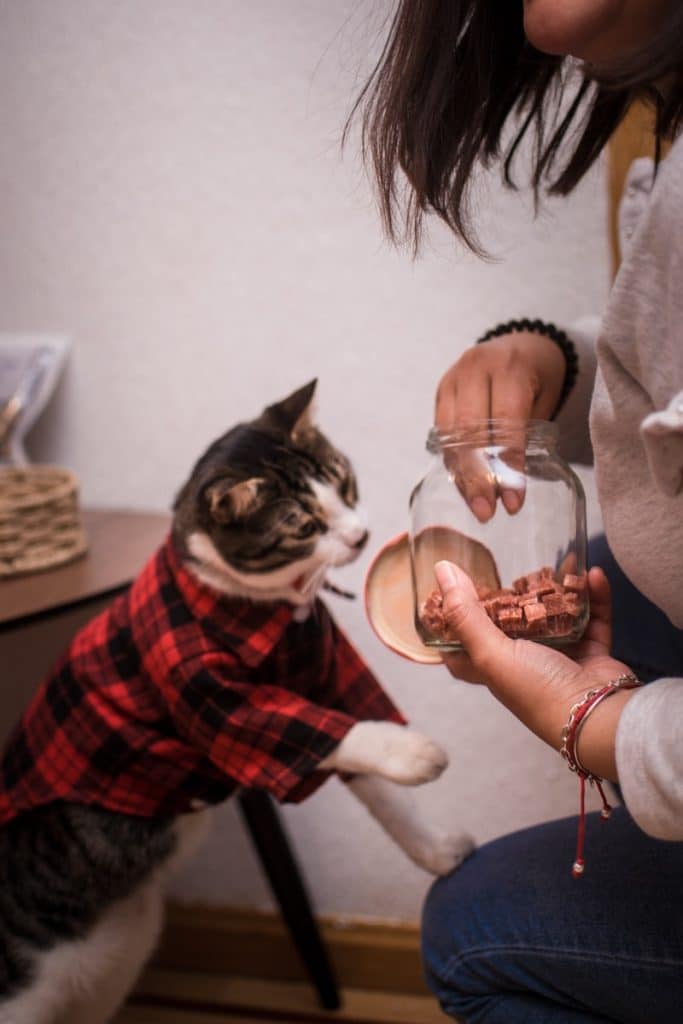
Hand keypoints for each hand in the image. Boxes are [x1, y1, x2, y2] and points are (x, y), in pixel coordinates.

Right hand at [434, 332, 565, 520]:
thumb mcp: (544, 400)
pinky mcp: (441, 392)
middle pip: (470, 431)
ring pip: (450, 435)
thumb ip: (528, 436)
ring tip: (475, 506)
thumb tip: (511, 490)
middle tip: (486, 511)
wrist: (520, 344)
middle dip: (478, 477)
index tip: (512, 502)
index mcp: (509, 367)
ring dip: (461, 475)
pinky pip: (442, 433)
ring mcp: (452, 379)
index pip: (505, 423)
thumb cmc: (538, 376)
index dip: (508, 466)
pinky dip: (453, 461)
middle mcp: (475, 369)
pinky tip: (464, 486)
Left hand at [434, 561, 636, 779]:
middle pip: (511, 626)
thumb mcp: (490, 652)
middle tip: (505, 566)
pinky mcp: (592, 654)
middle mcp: (524, 664)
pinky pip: (592, 618)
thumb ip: (465, 613)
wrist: (597, 716)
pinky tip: (593, 574)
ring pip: (554, 616)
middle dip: (510, 598)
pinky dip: (594, 597)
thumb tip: (442, 571)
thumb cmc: (538, 690)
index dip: (454, 625)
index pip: (464, 649)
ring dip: (556, 590)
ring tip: (555, 562)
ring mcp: (560, 658)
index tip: (449, 595)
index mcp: (494, 669)